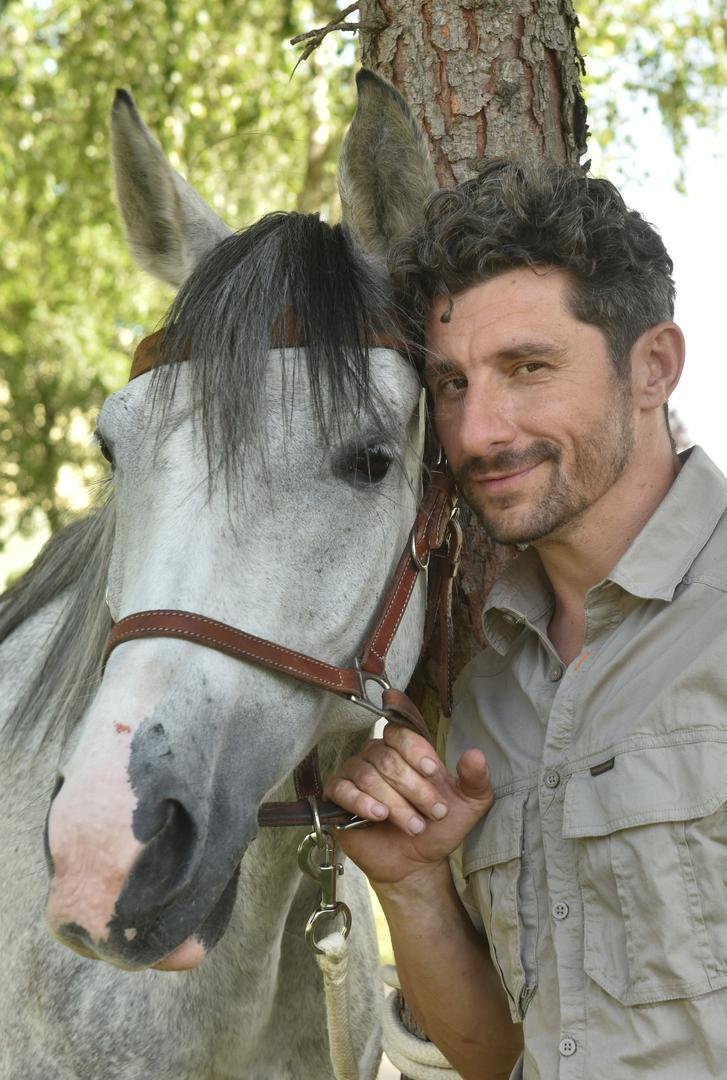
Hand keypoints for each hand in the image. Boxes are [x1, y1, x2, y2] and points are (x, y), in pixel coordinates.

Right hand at [324, 723, 492, 886]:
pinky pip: (341, 789)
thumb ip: (476, 779)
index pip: (400, 734)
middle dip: (414, 788)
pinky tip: (378, 815)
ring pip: (368, 776)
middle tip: (433, 813)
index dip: (415, 751)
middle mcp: (375, 756)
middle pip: (386, 758)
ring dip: (395, 803)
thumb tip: (475, 754)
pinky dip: (360, 801)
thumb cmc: (437, 827)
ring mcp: (354, 775)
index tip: (433, 772)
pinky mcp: (338, 798)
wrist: (415, 863)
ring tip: (414, 826)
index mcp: (403, 750)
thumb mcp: (467, 805)